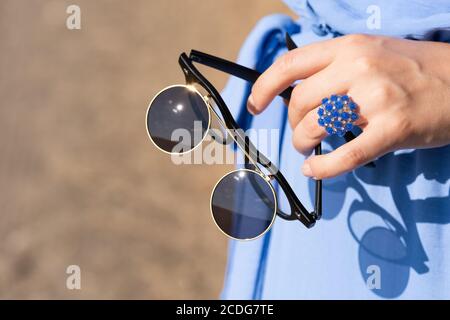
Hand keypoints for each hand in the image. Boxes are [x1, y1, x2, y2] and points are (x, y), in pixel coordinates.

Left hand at [247, 34, 449, 178]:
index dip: (264, 87)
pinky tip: (314, 170)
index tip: (254, 104)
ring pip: (316, 127)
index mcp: (349, 48)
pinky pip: (345, 155)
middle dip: (292, 124)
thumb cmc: (414, 69)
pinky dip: (323, 168)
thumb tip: (298, 93)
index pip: (290, 65)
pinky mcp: (392, 128)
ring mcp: (376, 98)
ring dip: (304, 144)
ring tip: (310, 150)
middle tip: (301, 134)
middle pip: (299, 103)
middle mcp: (359, 68)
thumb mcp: (372, 53)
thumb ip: (335, 68)